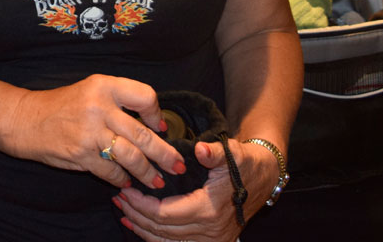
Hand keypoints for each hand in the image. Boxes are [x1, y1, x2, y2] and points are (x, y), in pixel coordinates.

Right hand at [0, 75, 184, 190]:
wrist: (25, 119)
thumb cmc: (61, 105)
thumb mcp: (90, 90)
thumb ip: (119, 101)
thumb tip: (153, 124)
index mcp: (104, 85)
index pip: (145, 96)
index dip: (156, 114)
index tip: (159, 127)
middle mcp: (99, 107)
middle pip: (144, 134)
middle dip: (165, 155)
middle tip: (177, 166)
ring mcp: (90, 132)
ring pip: (132, 157)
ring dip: (148, 173)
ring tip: (156, 181)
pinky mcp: (81, 154)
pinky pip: (111, 171)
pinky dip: (121, 179)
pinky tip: (125, 182)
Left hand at [114, 139, 277, 241]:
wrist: (264, 178)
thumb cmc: (245, 163)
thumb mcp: (232, 152)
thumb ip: (215, 152)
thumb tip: (201, 149)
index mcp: (208, 210)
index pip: (164, 214)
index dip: (141, 204)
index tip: (125, 191)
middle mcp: (209, 231)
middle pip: (161, 230)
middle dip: (136, 215)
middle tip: (118, 199)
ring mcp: (211, 240)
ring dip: (142, 229)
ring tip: (123, 213)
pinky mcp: (211, 241)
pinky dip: (156, 238)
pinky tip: (141, 228)